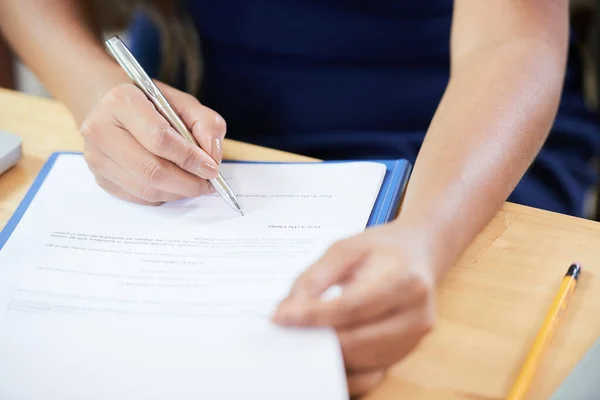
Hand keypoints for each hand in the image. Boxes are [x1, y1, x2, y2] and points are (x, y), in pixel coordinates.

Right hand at [80, 81, 225, 204]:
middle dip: (187, 183)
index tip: (211, 168)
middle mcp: (100, 129)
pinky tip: (175, 185)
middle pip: (152, 170)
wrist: (116, 111)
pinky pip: (139, 198)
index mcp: (122, 102)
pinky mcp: (100, 179)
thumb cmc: (153, 106)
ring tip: (195, 184)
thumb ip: (206, 124)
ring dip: (178, 192)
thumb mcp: (185, 104)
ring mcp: (96, 157)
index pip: (160, 139)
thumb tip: (212, 157)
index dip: (190, 158)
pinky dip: (164, 196)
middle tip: (208, 184)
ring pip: (146, 189)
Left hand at [272, 223, 438, 396]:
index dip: (313, 316)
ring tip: (300, 341)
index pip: (351, 306)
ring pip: (361, 362)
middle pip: (356, 340)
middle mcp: (415, 314)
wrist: (419, 254)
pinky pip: (370, 376)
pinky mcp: (405, 354)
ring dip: (326, 356)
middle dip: (316, 339)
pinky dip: (343, 370)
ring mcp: (413, 339)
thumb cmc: (382, 249)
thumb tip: (288, 310)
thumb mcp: (345, 248)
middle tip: (284, 333)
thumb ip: (315, 278)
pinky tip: (323, 356)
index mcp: (403, 279)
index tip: (281, 317)